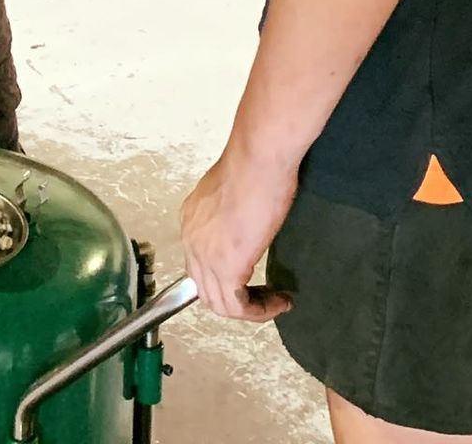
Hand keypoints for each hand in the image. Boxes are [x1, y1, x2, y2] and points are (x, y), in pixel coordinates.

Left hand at [180, 144, 297, 321]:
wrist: (259, 158)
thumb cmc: (256, 166)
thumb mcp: (234, 192)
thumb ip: (231, 214)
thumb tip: (244, 226)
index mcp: (192, 219)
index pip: (200, 265)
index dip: (226, 279)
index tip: (252, 280)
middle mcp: (191, 238)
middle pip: (206, 289)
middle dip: (237, 300)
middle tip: (266, 296)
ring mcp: (205, 254)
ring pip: (220, 303)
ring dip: (251, 310)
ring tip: (276, 301)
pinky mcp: (227, 267)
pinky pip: (237, 306)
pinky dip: (259, 311)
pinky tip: (280, 301)